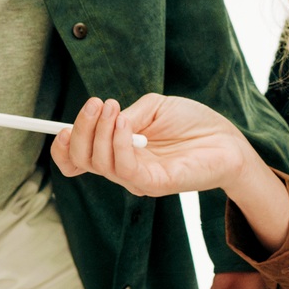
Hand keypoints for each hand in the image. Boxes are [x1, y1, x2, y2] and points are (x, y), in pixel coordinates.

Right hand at [52, 94, 257, 197]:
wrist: (227, 139)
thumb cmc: (193, 122)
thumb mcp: (153, 107)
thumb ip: (128, 113)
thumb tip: (107, 117)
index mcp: (118, 151)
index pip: (77, 159)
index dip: (63, 146)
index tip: (61, 126)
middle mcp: (123, 168)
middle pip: (81, 161)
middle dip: (81, 130)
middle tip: (95, 103)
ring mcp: (137, 178)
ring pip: (100, 163)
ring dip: (100, 132)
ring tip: (114, 108)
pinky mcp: (155, 184)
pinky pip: (126, 168)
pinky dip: (119, 143)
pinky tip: (125, 123)